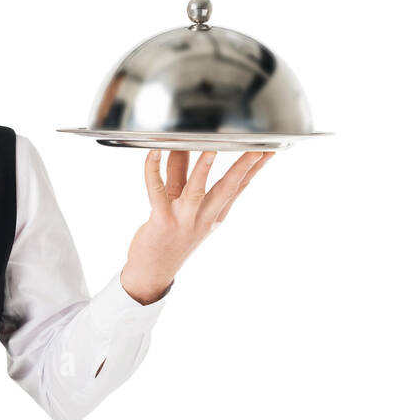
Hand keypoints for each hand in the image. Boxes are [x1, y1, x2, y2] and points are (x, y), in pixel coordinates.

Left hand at [120, 149, 273, 302]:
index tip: (267, 151)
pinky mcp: (162, 220)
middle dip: (243, 168)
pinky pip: (157, 190)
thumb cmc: (168, 238)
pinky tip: (154, 153)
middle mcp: (203, 218)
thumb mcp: (182, 207)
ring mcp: (183, 220)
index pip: (238, 188)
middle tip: (256, 149)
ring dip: (203, 168)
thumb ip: (181, 176)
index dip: (253, 169)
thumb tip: (182, 147)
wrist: (152, 273)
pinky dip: (153, 170)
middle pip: (227, 189)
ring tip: (211, 149)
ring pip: (196, 190)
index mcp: (214, 215)